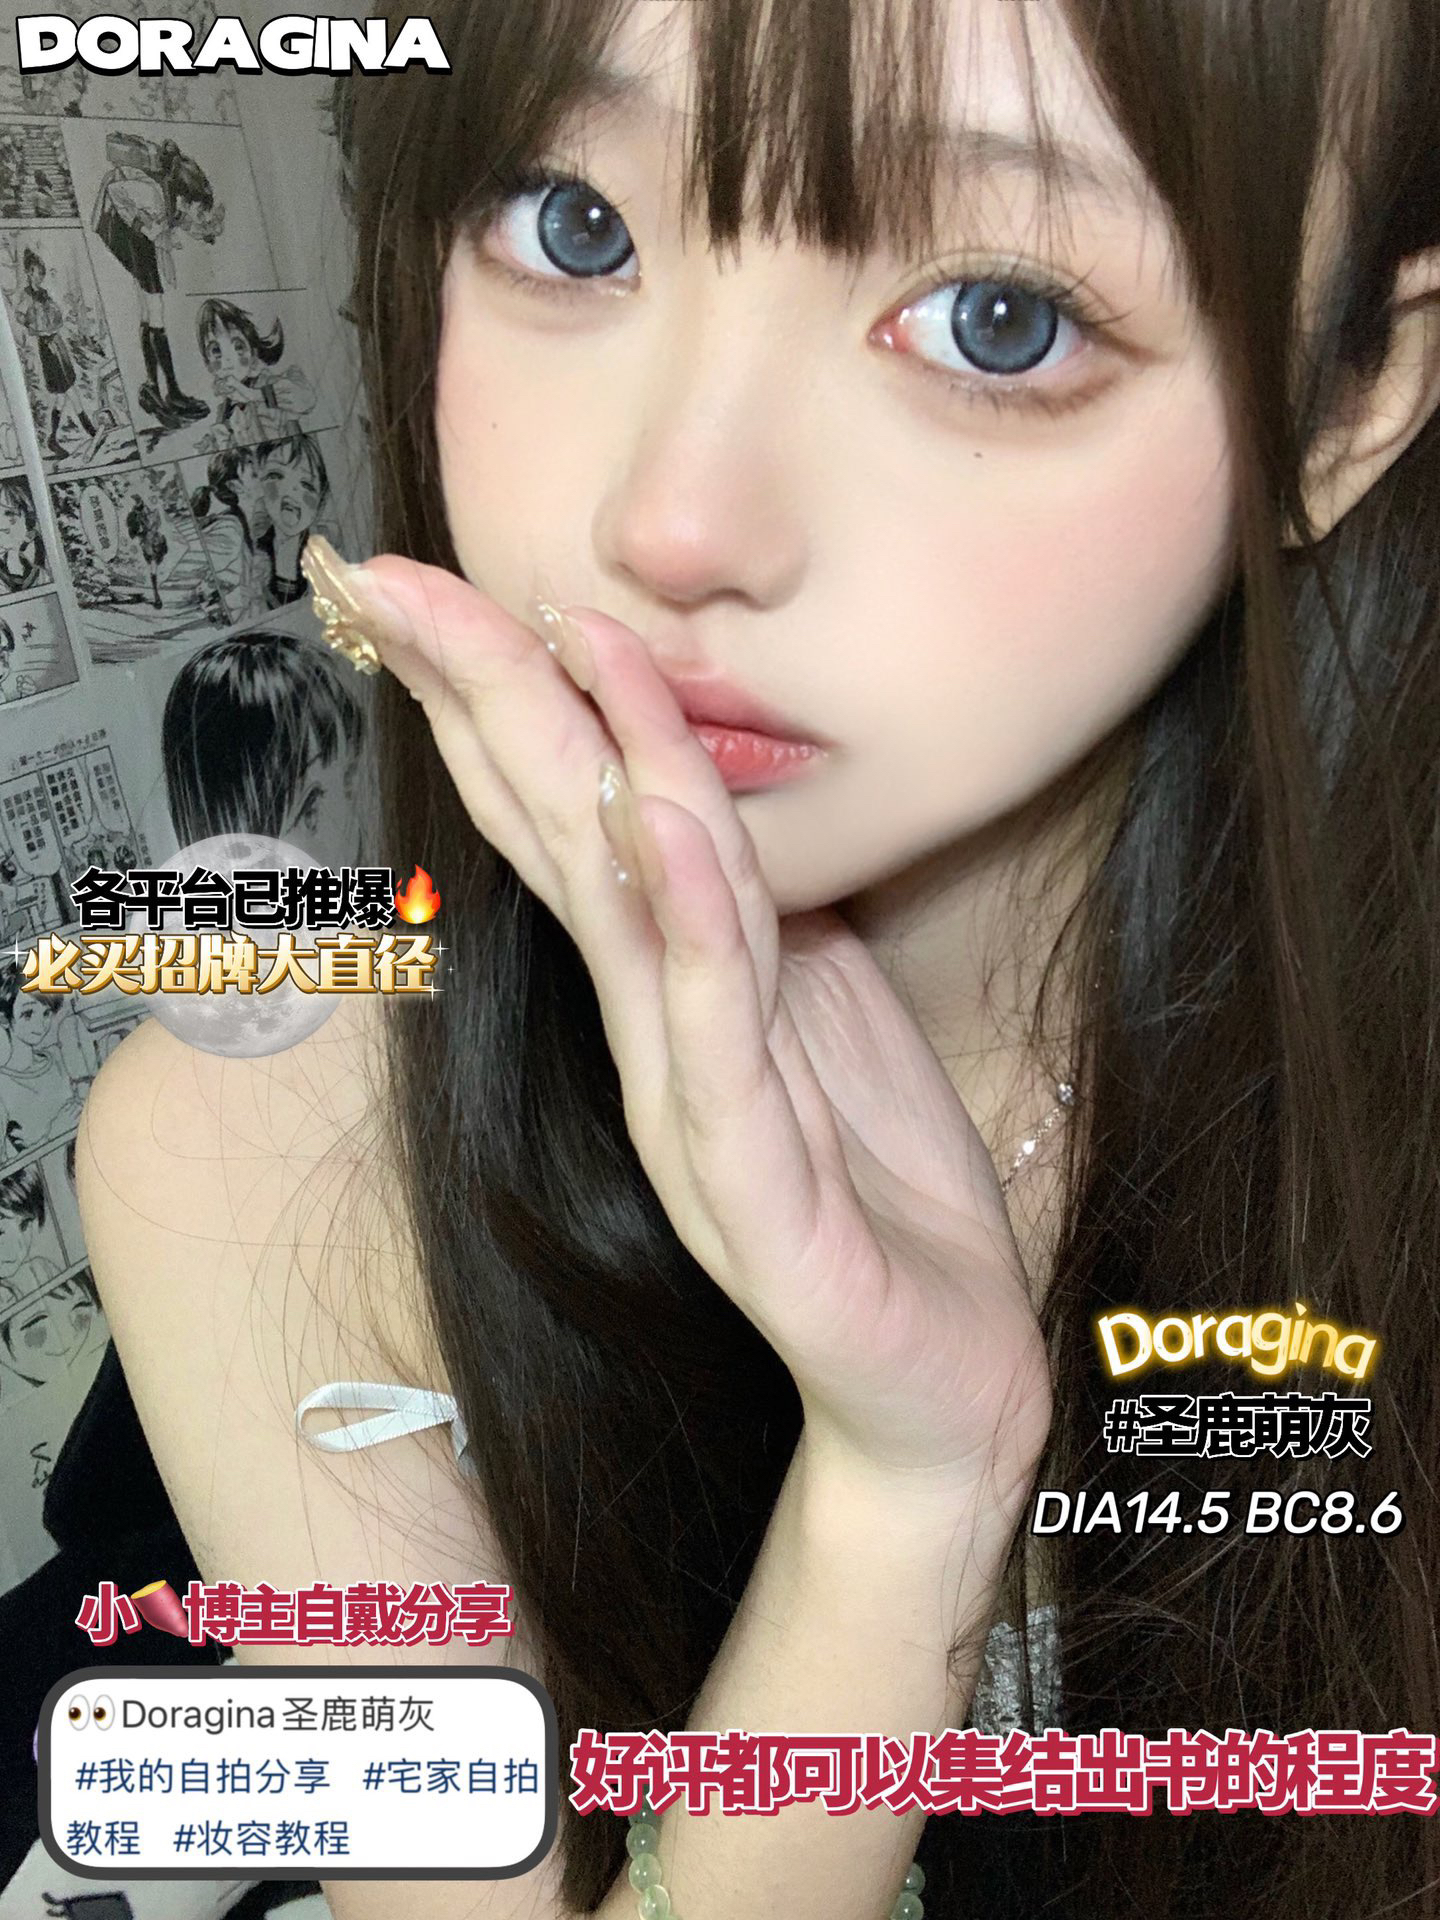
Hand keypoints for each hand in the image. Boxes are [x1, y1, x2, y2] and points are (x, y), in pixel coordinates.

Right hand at [331, 555, 1051, 1510]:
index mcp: (665, 993)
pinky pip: (722, 1043)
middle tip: (393, 576)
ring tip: (545, 645)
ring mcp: (693, 1121)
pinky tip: (662, 829)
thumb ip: (753, 912)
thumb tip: (704, 787)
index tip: (429, 583)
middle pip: (557, 844)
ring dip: (582, 775)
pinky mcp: (760, 1198)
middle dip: (484, 700)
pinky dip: (690, 930)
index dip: (497, 698)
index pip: (565, 821)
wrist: (937, 1381)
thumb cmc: (873, 1191)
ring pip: (626, 922)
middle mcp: (652, 1042)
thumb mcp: (823, 1012)